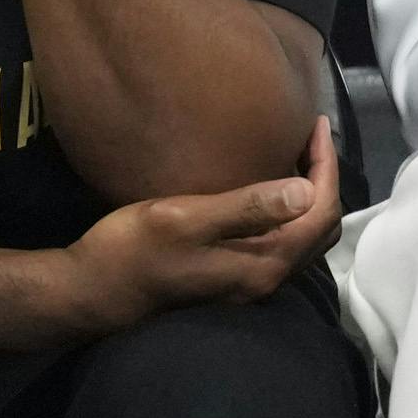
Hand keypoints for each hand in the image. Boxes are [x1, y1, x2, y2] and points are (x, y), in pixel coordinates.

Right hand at [51, 123, 341, 331]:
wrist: (91, 293)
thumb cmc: (133, 250)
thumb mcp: (186, 219)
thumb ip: (247, 207)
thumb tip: (306, 190)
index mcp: (264, 265)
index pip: (319, 211)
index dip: (326, 166)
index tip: (316, 124)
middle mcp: (267, 279)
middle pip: (321, 228)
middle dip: (324, 180)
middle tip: (310, 137)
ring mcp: (250, 282)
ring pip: (303, 238)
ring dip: (309, 197)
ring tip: (296, 156)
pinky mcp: (233, 278)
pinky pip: (281, 242)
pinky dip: (288, 213)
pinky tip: (267, 189)